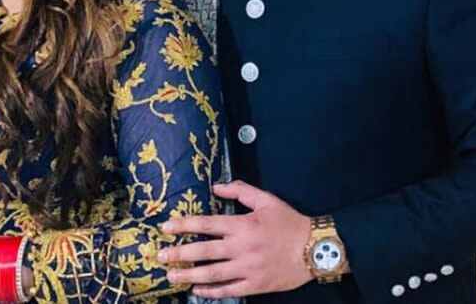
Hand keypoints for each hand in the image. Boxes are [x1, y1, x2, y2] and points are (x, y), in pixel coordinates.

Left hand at [159, 181, 313, 298]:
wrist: (314, 248)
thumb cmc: (289, 222)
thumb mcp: (267, 200)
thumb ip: (240, 190)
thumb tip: (216, 185)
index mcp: (243, 225)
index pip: (206, 223)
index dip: (184, 225)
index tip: (166, 227)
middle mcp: (242, 247)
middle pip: (204, 251)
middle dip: (179, 254)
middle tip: (161, 257)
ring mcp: (248, 268)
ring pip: (213, 273)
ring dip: (190, 275)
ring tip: (172, 276)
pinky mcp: (256, 285)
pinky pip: (230, 289)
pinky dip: (212, 291)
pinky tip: (198, 290)